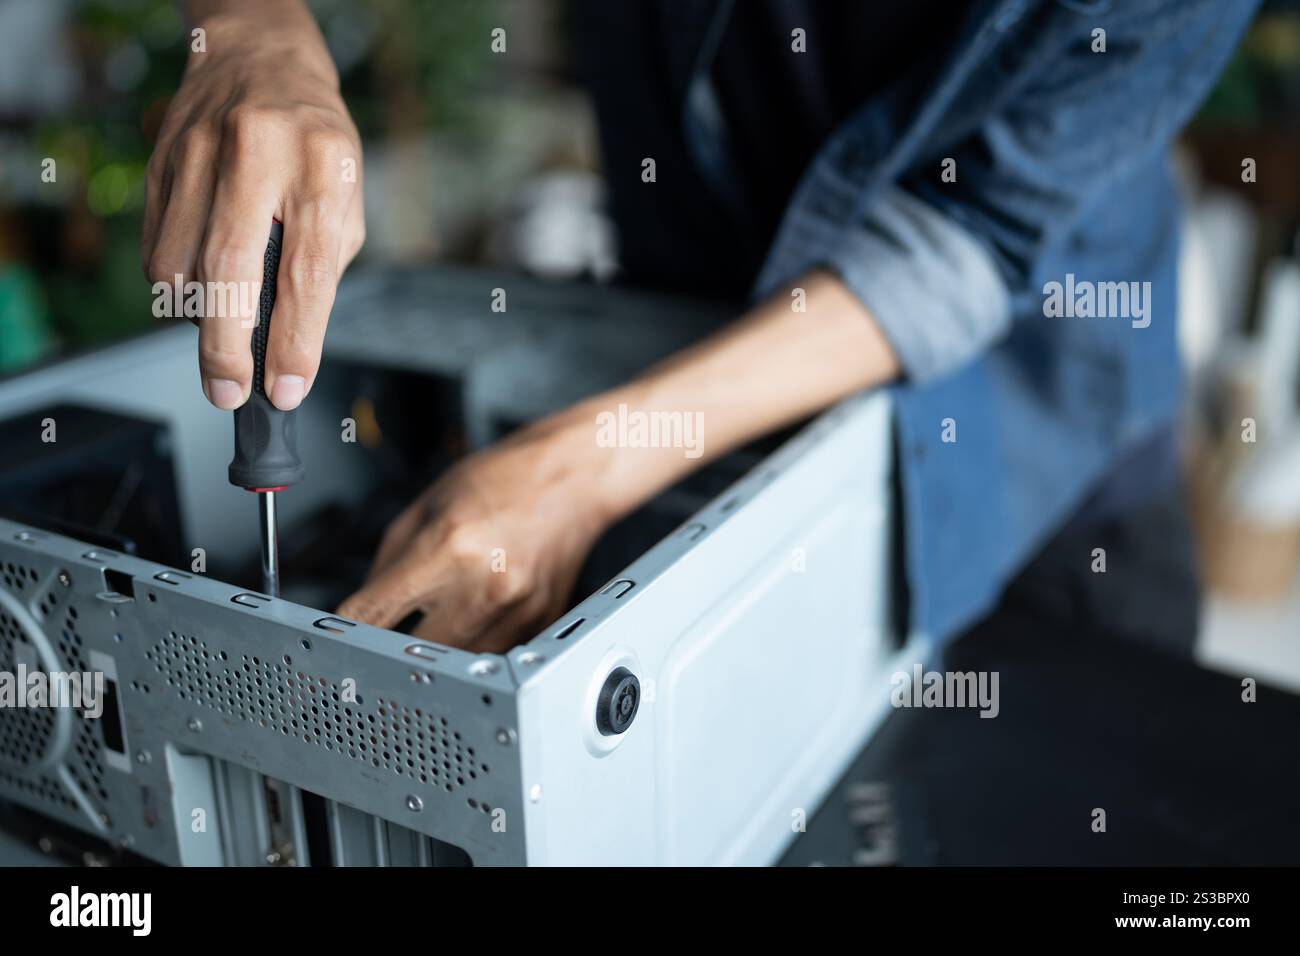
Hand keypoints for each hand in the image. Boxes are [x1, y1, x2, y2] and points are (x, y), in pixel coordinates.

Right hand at [142, 3, 363, 410]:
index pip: (306, 273)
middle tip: (229, 393)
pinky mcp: (161, 162)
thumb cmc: (316, 141)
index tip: (284, 388)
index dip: (295, 342)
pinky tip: (201, 288)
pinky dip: (177, 285)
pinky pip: (157, 247)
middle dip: (228, 348)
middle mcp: (258, 155)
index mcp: (322, 167)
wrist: (260, 58)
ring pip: (182, 265)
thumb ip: (321, 267)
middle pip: (230, 271)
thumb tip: (287, 343)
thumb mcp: (347, 198)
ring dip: (199, 319)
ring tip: (222, 333)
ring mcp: (200, 154)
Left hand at [337, 416, 612, 652]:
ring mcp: (516, 610)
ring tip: (433, 625)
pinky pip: (490, 655)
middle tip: (383, 640)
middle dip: (392, 649)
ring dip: (433, 654)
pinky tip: (473, 617)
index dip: (346, 633)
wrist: (572, 480)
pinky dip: (472, 645)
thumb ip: (388, 562)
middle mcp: (484, 585)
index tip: (334, 646)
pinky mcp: (538, 623)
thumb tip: (364, 610)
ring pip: (453, 664)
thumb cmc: (505, 481)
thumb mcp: (427, 505)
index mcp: (448, 547)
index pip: (375, 612)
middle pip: (414, 652)